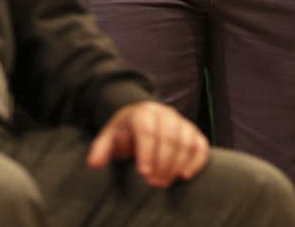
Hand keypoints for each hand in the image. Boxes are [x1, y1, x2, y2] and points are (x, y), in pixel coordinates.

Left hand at [86, 101, 207, 186]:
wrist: (142, 118)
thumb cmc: (125, 131)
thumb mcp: (110, 136)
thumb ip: (101, 148)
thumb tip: (94, 163)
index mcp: (142, 112)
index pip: (147, 130)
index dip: (147, 151)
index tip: (143, 172)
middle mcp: (164, 113)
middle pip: (169, 136)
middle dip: (162, 162)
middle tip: (154, 183)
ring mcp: (181, 121)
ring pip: (185, 141)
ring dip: (177, 164)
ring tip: (165, 182)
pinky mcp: (193, 131)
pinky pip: (200, 144)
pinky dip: (196, 160)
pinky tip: (185, 175)